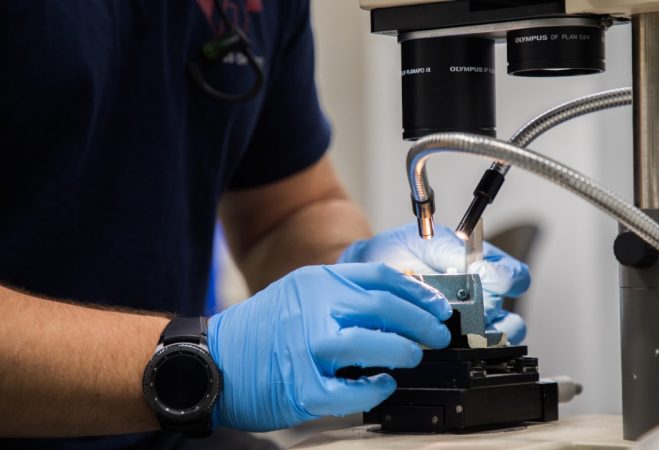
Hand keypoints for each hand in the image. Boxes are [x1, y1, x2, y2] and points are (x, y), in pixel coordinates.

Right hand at [207, 263, 451, 430]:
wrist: (211, 362)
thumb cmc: (260, 331)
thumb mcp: (300, 293)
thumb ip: (342, 295)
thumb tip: (398, 306)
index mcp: (317, 282)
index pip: (380, 278)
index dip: (418, 293)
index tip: (437, 307)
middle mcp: (314, 308)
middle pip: (384, 308)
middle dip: (421, 323)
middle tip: (437, 335)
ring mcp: (307, 347)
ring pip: (372, 343)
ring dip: (403, 351)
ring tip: (413, 356)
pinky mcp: (302, 386)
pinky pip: (352, 389)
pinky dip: (376, 388)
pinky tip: (384, 384)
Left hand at [338, 223, 530, 343]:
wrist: (372, 268)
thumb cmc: (403, 250)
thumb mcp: (427, 240)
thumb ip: (452, 250)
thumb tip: (476, 266)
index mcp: (486, 269)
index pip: (515, 277)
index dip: (505, 278)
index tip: (482, 273)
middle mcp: (483, 299)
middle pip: (510, 320)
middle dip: (493, 317)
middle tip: (472, 311)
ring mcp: (467, 324)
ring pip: (494, 343)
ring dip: (481, 340)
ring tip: (461, 333)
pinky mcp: (448, 343)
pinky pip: (463, 354)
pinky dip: (456, 351)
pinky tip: (440, 342)